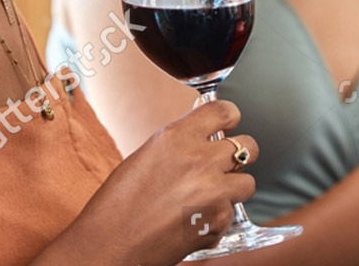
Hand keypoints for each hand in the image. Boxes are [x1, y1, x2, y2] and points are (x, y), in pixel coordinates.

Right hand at [81, 99, 257, 264]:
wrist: (110, 246)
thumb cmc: (117, 205)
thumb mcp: (147, 156)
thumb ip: (179, 144)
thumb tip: (203, 137)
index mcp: (177, 137)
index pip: (224, 111)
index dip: (231, 117)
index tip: (230, 124)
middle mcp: (199, 159)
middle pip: (248, 146)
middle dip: (239, 157)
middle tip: (224, 167)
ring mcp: (213, 191)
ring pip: (247, 183)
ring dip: (232, 190)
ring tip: (207, 199)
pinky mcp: (218, 221)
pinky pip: (232, 214)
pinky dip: (218, 219)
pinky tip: (193, 222)